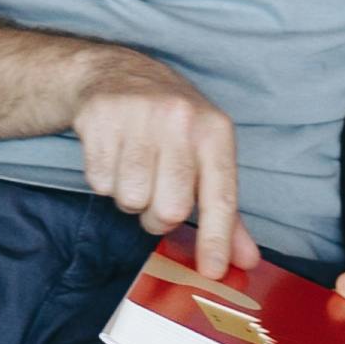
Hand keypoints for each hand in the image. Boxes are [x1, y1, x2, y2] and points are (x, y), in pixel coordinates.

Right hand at [73, 52, 252, 273]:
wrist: (118, 72)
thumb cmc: (172, 124)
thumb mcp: (207, 154)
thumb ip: (225, 211)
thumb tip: (244, 260)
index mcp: (214, 130)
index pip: (221, 196)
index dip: (217, 238)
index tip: (213, 271)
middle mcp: (180, 120)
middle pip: (170, 207)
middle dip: (159, 216)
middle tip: (156, 196)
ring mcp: (138, 117)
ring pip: (131, 199)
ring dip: (130, 197)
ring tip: (134, 170)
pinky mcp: (100, 119)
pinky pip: (100, 183)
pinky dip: (105, 181)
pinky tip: (114, 156)